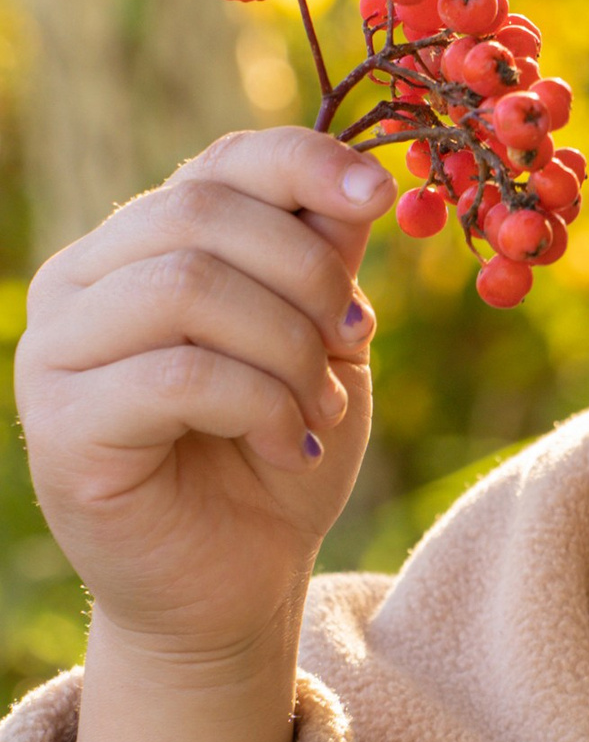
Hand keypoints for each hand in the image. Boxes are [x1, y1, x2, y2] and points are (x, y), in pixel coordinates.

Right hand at [18, 128, 392, 681]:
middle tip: (350, 335)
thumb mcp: (322, 336)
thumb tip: (364, 172)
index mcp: (137, 244)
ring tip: (319, 405)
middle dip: (305, 272)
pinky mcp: (61, 427)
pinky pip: (178, 376)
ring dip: (286, 347)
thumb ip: (326, 255)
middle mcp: (77, 284)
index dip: (304, 163)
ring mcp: (55, 354)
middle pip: (201, 213)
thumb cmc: (277, 448)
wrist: (238, 578)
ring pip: (188, 287)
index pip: (217, 164)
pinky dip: (260, 405)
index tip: (380, 193)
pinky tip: (291, 445)